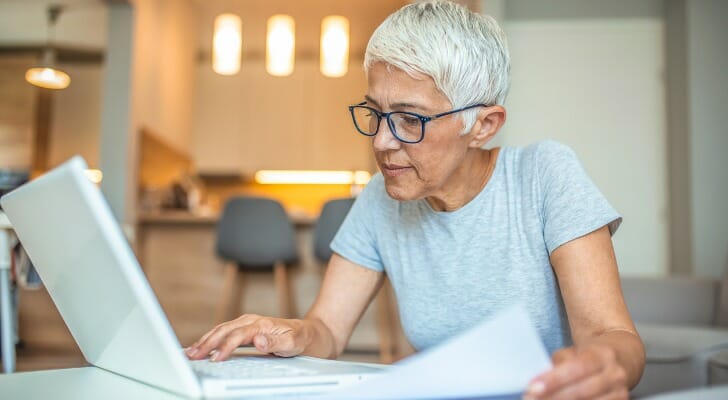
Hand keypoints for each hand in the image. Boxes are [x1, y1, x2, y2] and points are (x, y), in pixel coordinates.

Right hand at [185, 314, 308, 360]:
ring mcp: (249, 324)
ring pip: (221, 330)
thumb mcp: (295, 343)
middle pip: (224, 330)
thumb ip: (276, 343)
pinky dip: (211, 338)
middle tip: (192, 356)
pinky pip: (225, 332)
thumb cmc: (304, 339)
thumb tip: (258, 341)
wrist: (313, 333)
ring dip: (205, 340)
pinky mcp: (247, 329)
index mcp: (262, 324)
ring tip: (190, 352)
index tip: (214, 358)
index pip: (238, 336)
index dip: (224, 347)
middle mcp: (253, 321)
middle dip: (207, 342)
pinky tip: (202, 345)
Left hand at [524, 343, 628, 399]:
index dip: (555, 379)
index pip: (578, 367)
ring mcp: (620, 392)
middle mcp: (615, 374)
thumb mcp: (576, 350)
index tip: (533, 386)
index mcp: (603, 355)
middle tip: (531, 398)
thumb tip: (541, 379)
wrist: (622, 358)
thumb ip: (561, 362)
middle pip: (582, 390)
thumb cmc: (591, 355)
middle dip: (554, 396)